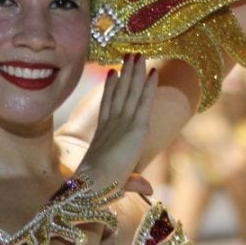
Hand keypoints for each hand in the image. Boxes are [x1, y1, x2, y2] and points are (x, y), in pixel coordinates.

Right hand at [79, 55, 157, 189]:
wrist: (93, 186)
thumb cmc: (99, 189)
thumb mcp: (121, 183)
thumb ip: (135, 182)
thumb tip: (149, 190)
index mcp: (103, 135)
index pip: (108, 106)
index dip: (111, 89)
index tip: (112, 73)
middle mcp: (112, 125)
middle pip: (120, 94)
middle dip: (126, 74)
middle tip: (130, 55)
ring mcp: (123, 123)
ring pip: (131, 92)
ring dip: (135, 72)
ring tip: (138, 55)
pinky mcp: (136, 127)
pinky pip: (144, 102)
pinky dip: (148, 86)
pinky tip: (152, 71)